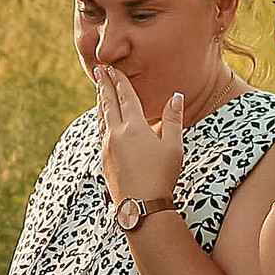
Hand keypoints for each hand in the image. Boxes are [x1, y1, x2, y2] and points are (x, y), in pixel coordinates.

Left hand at [95, 65, 182, 206]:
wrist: (141, 206)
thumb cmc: (162, 176)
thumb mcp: (173, 147)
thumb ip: (173, 119)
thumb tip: (176, 96)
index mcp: (134, 127)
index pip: (125, 97)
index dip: (119, 81)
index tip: (112, 68)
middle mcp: (116, 134)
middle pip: (108, 103)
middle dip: (104, 85)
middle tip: (98, 69)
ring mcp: (107, 147)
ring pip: (101, 118)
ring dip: (100, 101)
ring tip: (98, 90)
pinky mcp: (104, 159)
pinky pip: (100, 132)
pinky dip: (100, 120)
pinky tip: (101, 121)